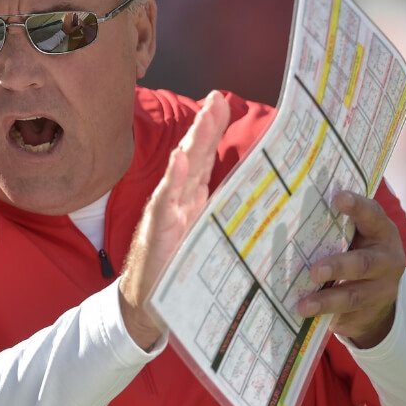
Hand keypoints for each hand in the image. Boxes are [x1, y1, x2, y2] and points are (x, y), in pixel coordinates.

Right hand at [119, 90, 229, 349]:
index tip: (221, 102)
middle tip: (215, 99)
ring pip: (180, 174)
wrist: (146, 307)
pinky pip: (165, 204)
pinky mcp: (157, 233)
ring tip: (203, 118)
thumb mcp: (207, 242)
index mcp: (192, 202)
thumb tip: (259, 203)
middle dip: (204, 127)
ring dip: (192, 144)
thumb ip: (224, 220)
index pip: (204, 160)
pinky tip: (179, 161)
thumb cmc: (178, 275)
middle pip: (193, 158)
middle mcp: (178, 202)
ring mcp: (165, 215)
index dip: (211, 131)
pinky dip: (173, 182)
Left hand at [297, 191, 405, 348]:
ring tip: (304, 305)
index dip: (357, 207)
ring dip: (326, 300)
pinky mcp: (371, 313)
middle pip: (363, 263)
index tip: (338, 197)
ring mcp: (382, 290)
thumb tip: (290, 215)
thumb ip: (336, 228)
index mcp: (382, 233)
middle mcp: (388, 260)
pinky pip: (347, 316)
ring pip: (354, 296)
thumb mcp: (356, 239)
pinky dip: (326, 316)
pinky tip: (308, 316)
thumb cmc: (356, 254)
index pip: (372, 215)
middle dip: (338, 267)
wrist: (378, 300)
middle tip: (314, 271)